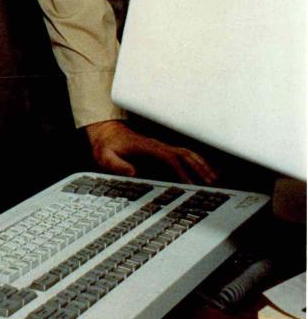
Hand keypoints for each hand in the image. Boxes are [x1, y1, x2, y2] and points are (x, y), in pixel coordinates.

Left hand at [84, 120, 215, 183]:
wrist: (106, 134)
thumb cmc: (107, 147)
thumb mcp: (105, 156)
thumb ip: (117, 165)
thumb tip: (133, 173)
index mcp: (146, 147)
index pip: (169, 158)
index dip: (181, 171)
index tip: (190, 184)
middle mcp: (157, 146)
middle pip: (183, 155)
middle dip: (198, 168)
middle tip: (211, 182)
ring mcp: (161, 148)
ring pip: (186, 153)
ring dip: (201, 164)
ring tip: (213, 178)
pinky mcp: (162, 151)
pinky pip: (183, 155)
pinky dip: (197, 161)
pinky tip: (205, 170)